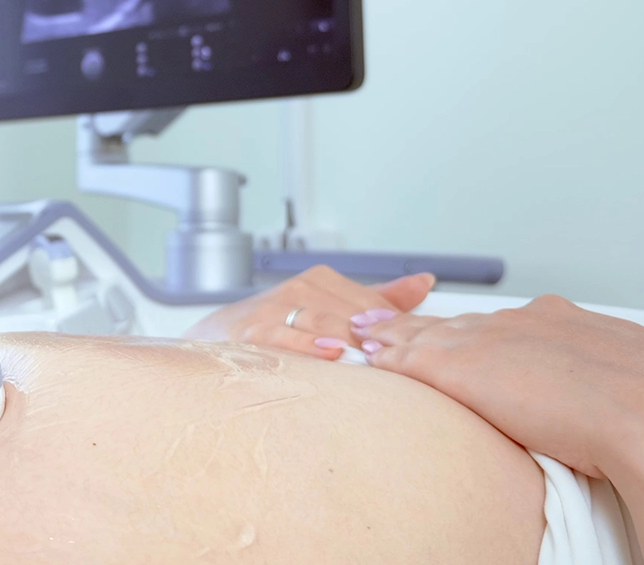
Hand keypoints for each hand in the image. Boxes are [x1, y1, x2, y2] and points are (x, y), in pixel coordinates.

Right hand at [183, 265, 435, 359]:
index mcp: (322, 280)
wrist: (217, 334)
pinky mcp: (254, 330)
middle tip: (399, 362)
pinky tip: (331, 353)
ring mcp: (276, 307)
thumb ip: (377, 298)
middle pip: (352, 316)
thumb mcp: (327, 306)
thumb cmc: (279, 324)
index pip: (371, 303)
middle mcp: (300, 289)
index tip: (412, 350)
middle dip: (376, 340)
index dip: (394, 329)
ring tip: (372, 362)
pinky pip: (288, 337)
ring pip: (325, 325)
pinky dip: (310, 346)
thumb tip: (425, 281)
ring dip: (350, 344)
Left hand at [359, 294, 643, 479]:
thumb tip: (594, 390)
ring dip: (389, 335)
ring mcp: (480, 342)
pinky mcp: (454, 368)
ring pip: (420, 335)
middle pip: (448, 322)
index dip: (461, 324)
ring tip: (361, 333)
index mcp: (549, 318)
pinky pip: (408, 361)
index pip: (491, 321)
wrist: (632, 404)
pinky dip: (385, 359)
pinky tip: (368, 359)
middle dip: (414, 322)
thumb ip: (587, 372)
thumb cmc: (635, 397)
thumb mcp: (612, 368)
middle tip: (381, 318)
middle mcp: (509, 323)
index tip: (444, 324)